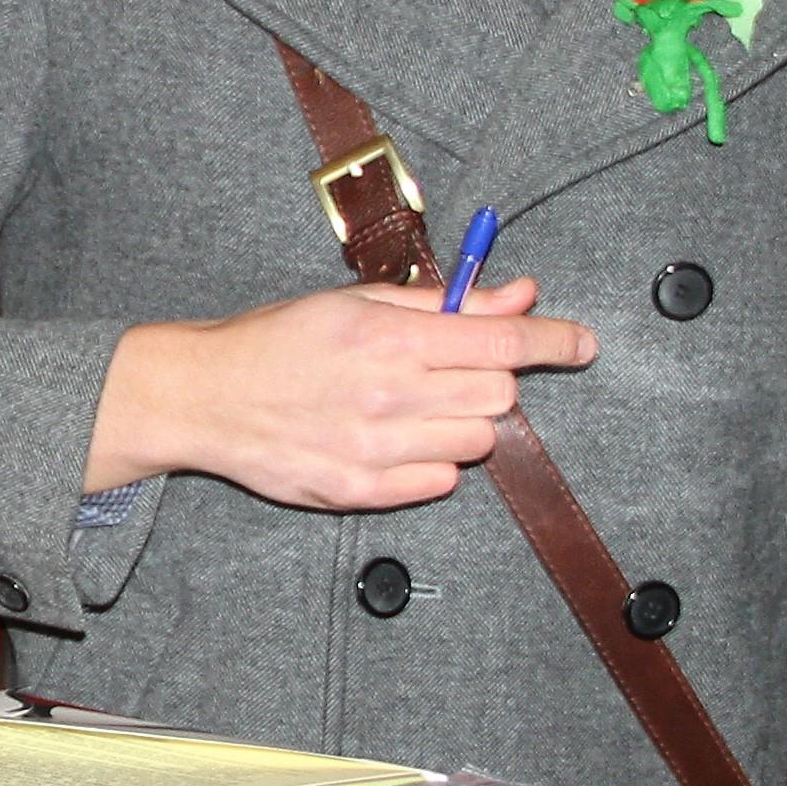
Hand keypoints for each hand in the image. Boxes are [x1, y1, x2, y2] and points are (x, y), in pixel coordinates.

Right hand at [88, 278, 594, 511]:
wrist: (206, 397)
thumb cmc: (278, 341)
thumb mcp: (358, 303)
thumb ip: (445, 304)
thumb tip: (520, 295)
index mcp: (389, 336)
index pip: (503, 341)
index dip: (555, 341)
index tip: (580, 344)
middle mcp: (389, 393)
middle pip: (498, 394)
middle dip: (487, 377)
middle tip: (446, 368)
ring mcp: (377, 447)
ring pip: (477, 442)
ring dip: (460, 422)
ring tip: (413, 405)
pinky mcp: (362, 490)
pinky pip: (442, 482)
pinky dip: (432, 461)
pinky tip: (392, 438)